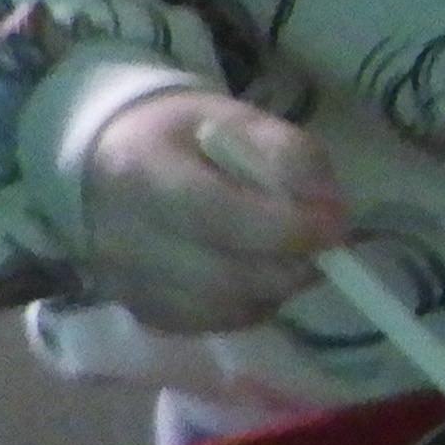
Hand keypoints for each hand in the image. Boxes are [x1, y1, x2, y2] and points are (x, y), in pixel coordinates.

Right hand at [80, 93, 346, 330]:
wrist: (110, 166)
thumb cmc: (183, 139)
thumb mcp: (237, 119)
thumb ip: (289, 153)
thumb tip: (330, 209)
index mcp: (140, 170)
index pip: (216, 214)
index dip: (285, 228)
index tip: (334, 226)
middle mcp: (121, 237)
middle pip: (223, 276)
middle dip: (290, 265)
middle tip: (323, 247)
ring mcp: (124, 283)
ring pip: (223, 310)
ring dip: (274, 289)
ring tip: (288, 257)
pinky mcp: (139, 311)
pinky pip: (211, 324)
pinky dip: (248, 306)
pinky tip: (256, 277)